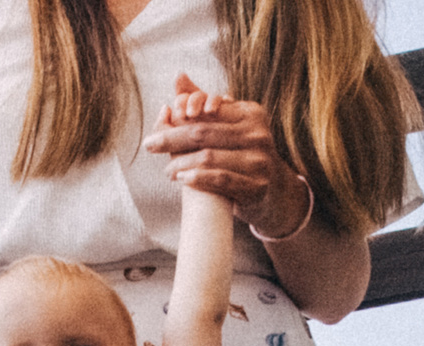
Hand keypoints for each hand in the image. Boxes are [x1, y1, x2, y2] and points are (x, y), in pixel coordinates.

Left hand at [143, 72, 308, 235]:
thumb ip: (204, 103)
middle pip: (203, 133)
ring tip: (167, 170)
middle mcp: (257, 133)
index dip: (184, 112)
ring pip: (209, 157)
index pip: (209, 108)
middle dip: (171, 138)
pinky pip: (220, 179)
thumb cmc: (243, 153)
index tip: (164, 118)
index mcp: (250, 113)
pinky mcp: (257, 186)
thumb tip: (178, 76)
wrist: (274, 192)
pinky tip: (182, 179)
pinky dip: (197, 178)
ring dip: (180, 164)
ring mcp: (259, 160)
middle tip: (149, 145)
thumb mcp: (229, 125)